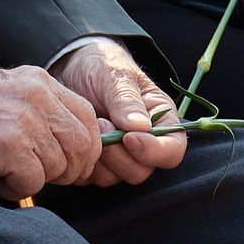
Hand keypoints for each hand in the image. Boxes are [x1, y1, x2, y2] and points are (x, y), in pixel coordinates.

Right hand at [0, 65, 104, 197]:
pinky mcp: (9, 145)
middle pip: (81, 144)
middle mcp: (39, 97)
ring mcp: (25, 120)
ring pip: (58, 166)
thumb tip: (73, 146)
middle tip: (49, 178)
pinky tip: (0, 183)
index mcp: (42, 82)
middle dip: (71, 171)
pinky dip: (18, 190)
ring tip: (13, 178)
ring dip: (38, 181)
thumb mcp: (12, 92)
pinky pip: (33, 181)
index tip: (77, 164)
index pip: (87, 116)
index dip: (88, 146)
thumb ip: (43, 109)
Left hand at [51, 39, 187, 185]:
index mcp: (161, 119)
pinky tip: (78, 135)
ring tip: (90, 125)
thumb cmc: (102, 65)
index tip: (129, 137)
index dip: (154, 151)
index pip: (172, 150)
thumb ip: (127, 100)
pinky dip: (83, 161)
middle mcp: (144, 143)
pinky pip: (91, 176)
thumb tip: (141, 128)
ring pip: (116, 177)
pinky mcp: (96, 161)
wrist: (71, 67)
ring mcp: (119, 155)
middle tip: (102, 125)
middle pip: (142, 170)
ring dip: (100, 157)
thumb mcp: (116, 75)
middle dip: (119, 154)